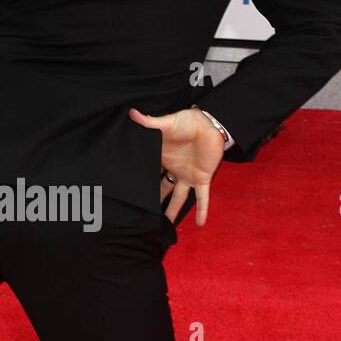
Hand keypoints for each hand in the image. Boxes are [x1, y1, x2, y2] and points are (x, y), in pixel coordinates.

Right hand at [128, 105, 225, 226]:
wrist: (210, 124)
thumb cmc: (188, 120)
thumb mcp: (167, 122)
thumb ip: (150, 122)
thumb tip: (131, 112)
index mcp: (162, 159)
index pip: (150, 174)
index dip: (141, 186)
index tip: (130, 198)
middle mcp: (173, 170)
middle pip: (162, 190)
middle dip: (154, 203)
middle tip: (144, 217)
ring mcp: (187, 176)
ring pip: (178, 198)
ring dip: (173, 212)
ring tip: (166, 227)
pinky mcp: (202, 178)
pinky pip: (202, 197)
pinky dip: (202, 210)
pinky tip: (199, 224)